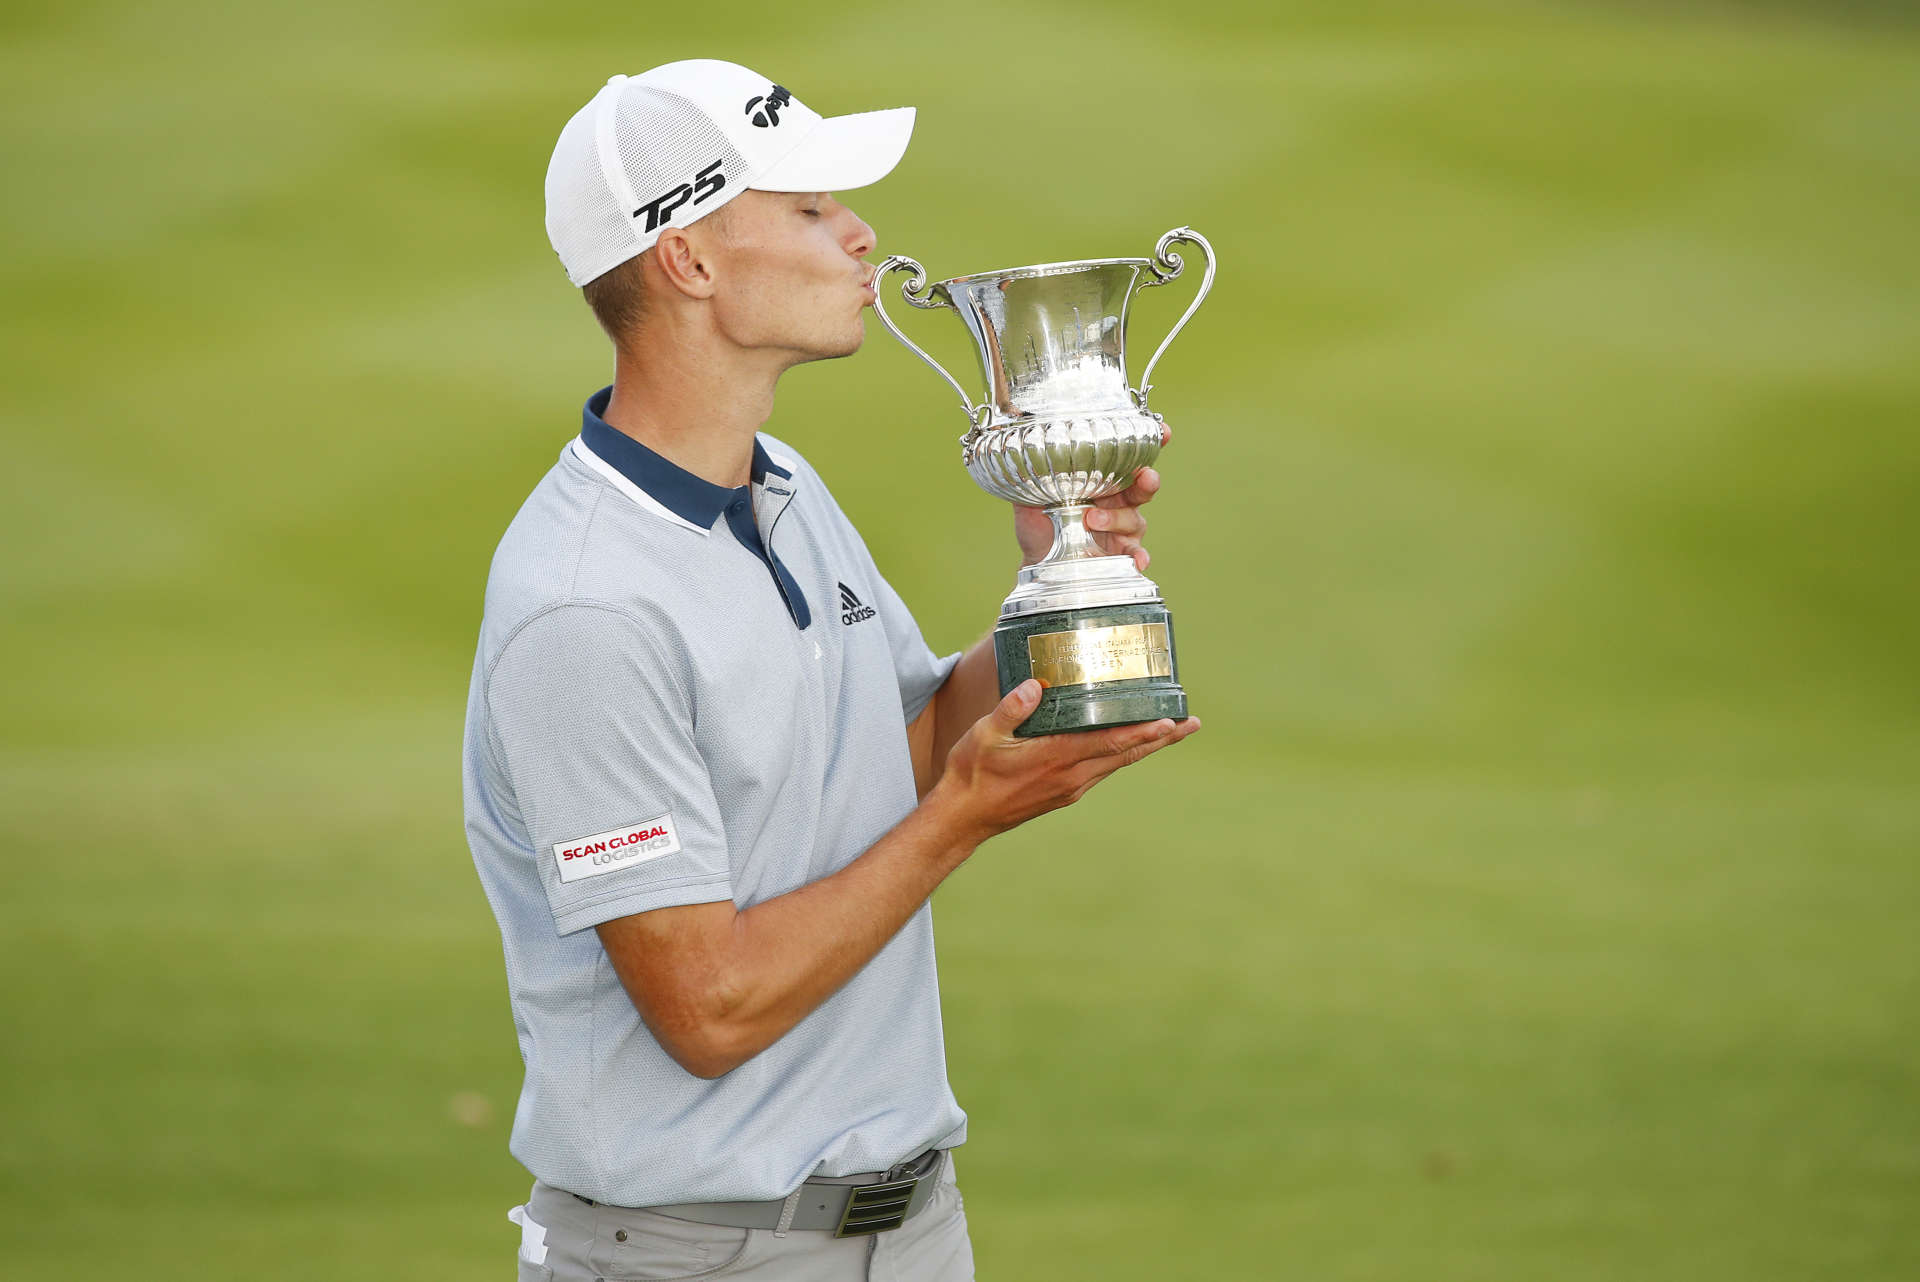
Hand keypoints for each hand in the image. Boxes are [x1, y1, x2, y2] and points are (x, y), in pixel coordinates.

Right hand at [930, 679, 1200, 842]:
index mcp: (1056, 759)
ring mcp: (1071, 787)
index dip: (1141, 732)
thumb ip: (1011, 709)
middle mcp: (1072, 776)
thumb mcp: (984, 735)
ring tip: (1172, 730)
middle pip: (1127, 754)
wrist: (964, 818)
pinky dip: (1122, 754)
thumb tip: (1035, 685)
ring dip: (1147, 746)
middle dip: (1161, 738)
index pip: (1109, 743)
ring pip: (1118, 763)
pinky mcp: (1066, 792)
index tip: (1169, 722)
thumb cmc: (972, 774)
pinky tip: (1128, 744)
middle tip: (1192, 723)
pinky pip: (1103, 769)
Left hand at [1013, 420, 1171, 571]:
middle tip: (1145, 477)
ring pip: (1135, 519)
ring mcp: (1122, 528)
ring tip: (1092, 520)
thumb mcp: (1030, 499)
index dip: (1149, 443)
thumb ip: (1029, 480)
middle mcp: (1117, 501)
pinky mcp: (1121, 554)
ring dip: (1118, 519)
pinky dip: (1139, 556)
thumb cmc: (1039, 526)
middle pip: (1143, 485)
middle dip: (1147, 479)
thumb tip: (1016, 456)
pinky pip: (1136, 554)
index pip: (1129, 457)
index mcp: (1101, 479)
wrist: (1037, 563)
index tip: (1162, 432)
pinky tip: (1136, 560)